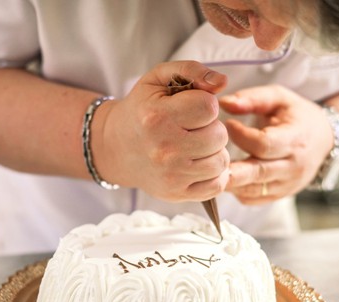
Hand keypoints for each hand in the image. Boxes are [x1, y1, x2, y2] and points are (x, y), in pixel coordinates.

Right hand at [94, 61, 229, 201]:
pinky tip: (199, 163)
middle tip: (193, 127)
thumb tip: (222, 82)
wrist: (116, 147)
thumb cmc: (142, 109)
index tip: (191, 107)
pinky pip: (217, 185)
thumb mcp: (159, 79)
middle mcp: (164, 149)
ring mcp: (170, 175)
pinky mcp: (176, 194)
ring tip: (196, 144)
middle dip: (211, 127)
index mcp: (157, 117)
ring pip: (221, 161)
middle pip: (219, 135)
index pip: (209, 107)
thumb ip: (192, 70)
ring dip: (214, 151)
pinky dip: (214, 174)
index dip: (205, 104)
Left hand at [219, 85, 333, 204]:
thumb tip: (223, 103)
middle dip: (230, 171)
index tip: (226, 125)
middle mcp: (294, 166)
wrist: (324, 139)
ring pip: (253, 190)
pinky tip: (226, 178)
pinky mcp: (280, 195)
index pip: (264, 144)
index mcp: (296, 139)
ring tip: (210, 170)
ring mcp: (288, 184)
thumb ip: (252, 98)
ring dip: (230, 182)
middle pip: (257, 173)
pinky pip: (254, 199)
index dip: (241, 136)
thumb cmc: (297, 115)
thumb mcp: (279, 98)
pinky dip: (237, 191)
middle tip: (206, 164)